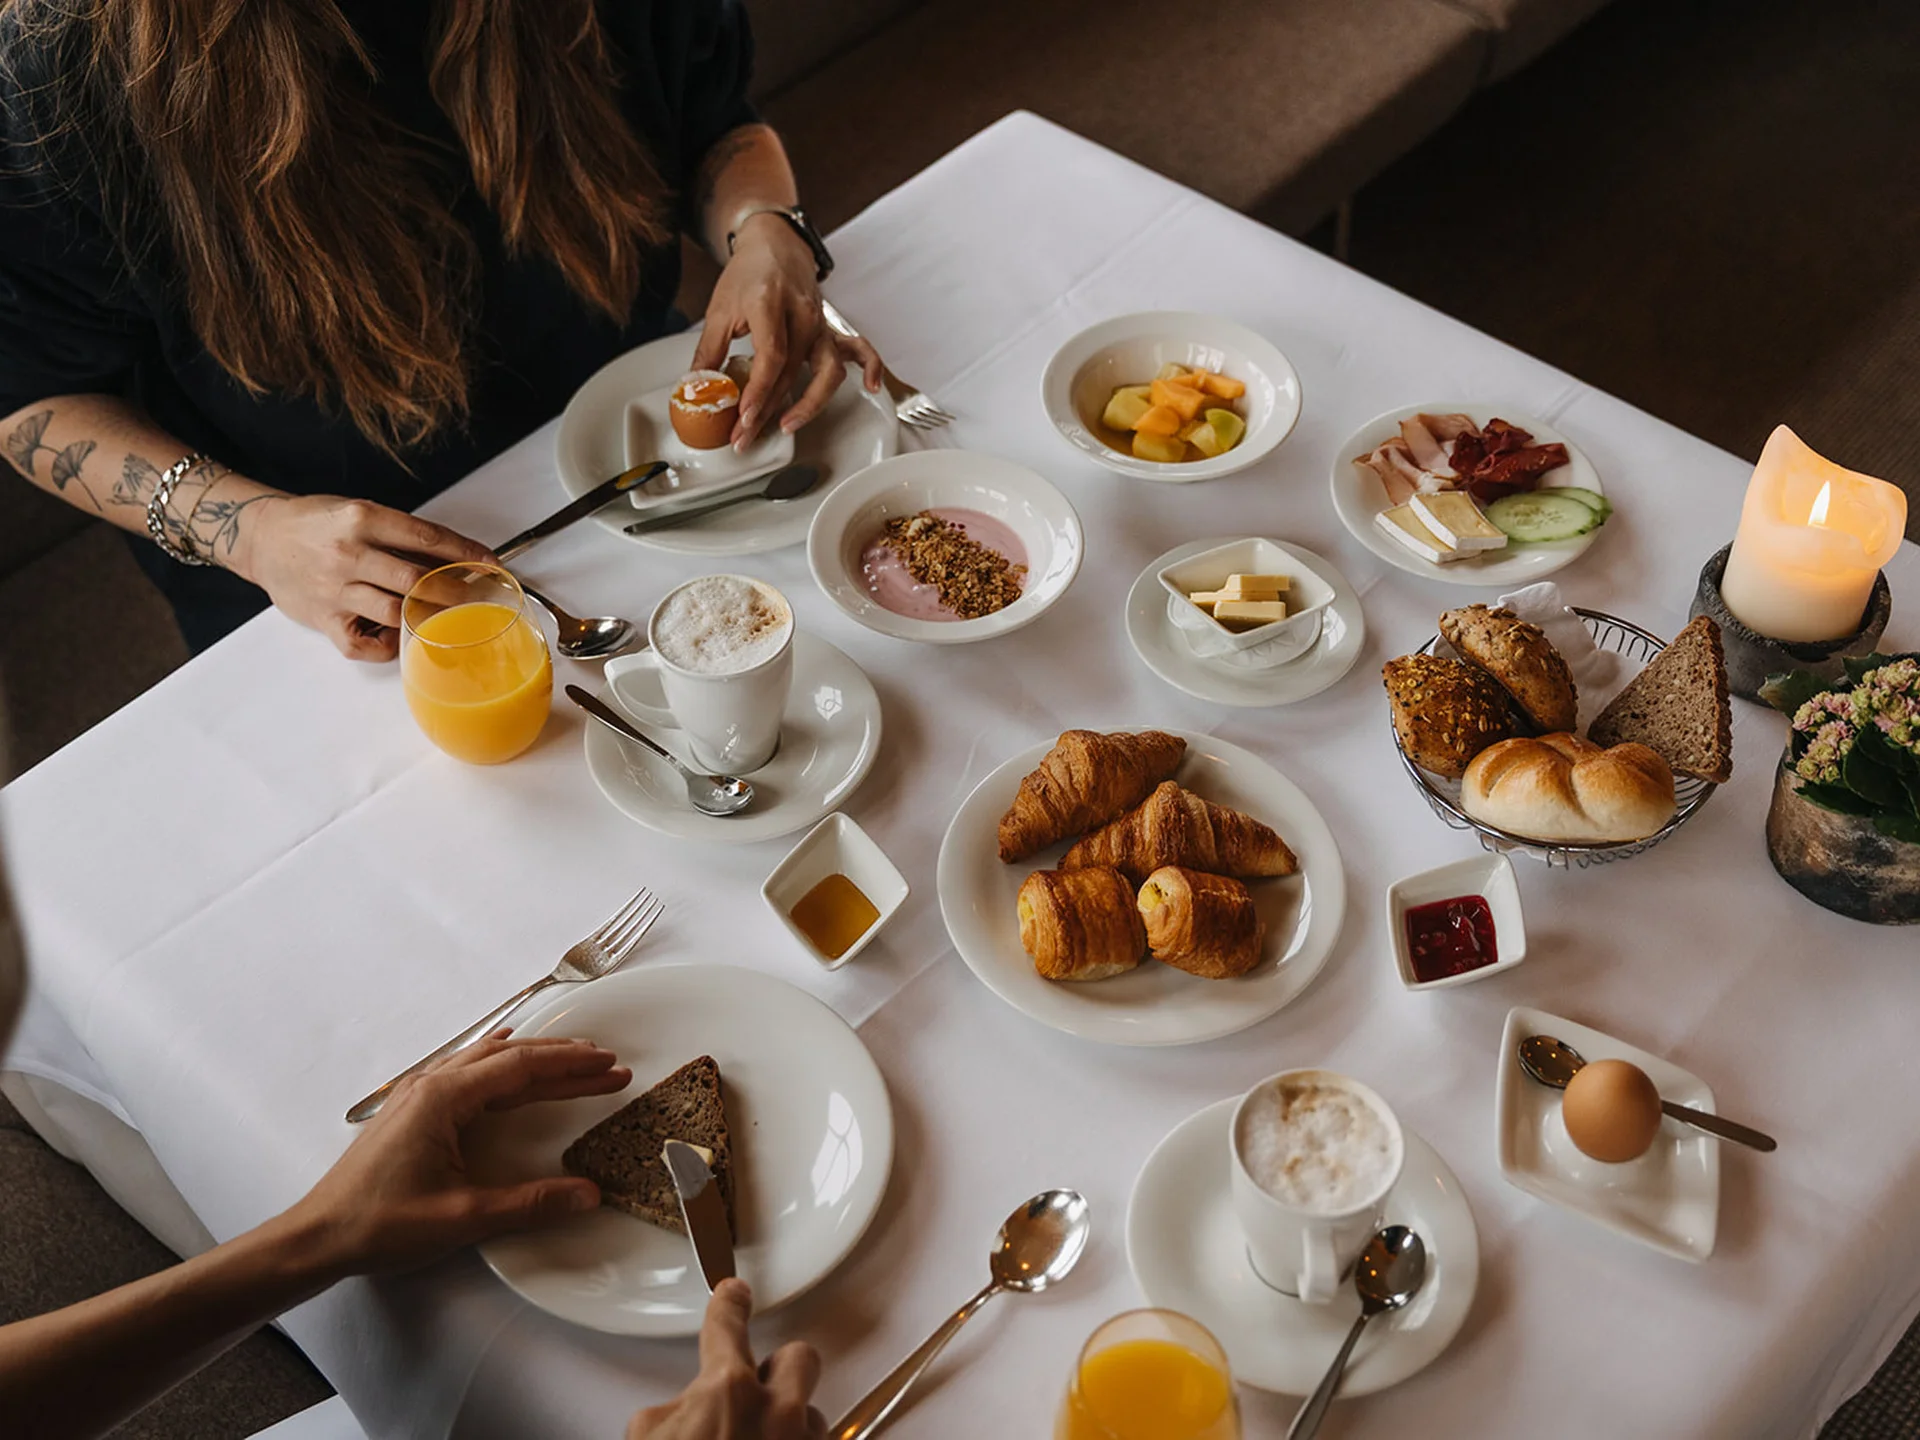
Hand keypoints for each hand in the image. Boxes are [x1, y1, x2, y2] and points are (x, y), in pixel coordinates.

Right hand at [234, 494, 494, 660]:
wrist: (261, 537)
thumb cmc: (316, 524)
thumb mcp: (359, 512)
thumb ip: (400, 535)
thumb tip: (452, 556)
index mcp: (362, 519)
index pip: (427, 537)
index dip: (465, 553)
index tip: (490, 562)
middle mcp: (349, 554)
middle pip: (416, 580)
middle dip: (455, 591)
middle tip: (476, 598)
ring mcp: (335, 590)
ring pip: (396, 612)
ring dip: (426, 618)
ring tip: (446, 618)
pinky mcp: (323, 619)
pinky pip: (363, 645)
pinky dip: (388, 646)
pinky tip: (399, 636)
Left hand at [281, 1035, 630, 1279]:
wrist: (317, 1238)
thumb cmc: (379, 1224)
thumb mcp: (462, 1217)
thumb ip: (529, 1204)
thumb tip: (588, 1195)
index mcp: (444, 1099)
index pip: (521, 1068)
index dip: (571, 1065)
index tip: (609, 1064)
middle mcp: (431, 1085)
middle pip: (510, 1058)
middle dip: (563, 1059)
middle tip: (608, 1063)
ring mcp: (419, 1095)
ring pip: (488, 1062)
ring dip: (535, 1060)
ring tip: (575, 1060)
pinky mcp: (412, 1112)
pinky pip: (467, 1071)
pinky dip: (500, 1063)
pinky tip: (505, 1055)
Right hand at [628, 1281, 825, 1438]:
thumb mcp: (647, 1434)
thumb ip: (674, 1406)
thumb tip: (685, 1409)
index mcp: (728, 1392)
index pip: (728, 1326)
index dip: (729, 1305)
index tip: (733, 1293)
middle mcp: (777, 1415)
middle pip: (799, 1357)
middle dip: (778, 1367)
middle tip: (757, 1387)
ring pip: (812, 1414)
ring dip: (788, 1422)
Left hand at [694, 216, 880, 450]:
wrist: (774, 245)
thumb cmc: (749, 273)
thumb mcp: (719, 309)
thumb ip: (709, 351)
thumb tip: (697, 388)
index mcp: (770, 303)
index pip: (771, 357)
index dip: (759, 391)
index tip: (744, 416)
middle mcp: (802, 315)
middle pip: (792, 374)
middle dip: (768, 411)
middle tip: (746, 436)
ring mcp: (821, 323)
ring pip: (828, 371)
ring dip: (810, 404)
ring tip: (787, 425)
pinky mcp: (831, 329)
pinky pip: (860, 349)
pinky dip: (871, 368)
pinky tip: (872, 387)